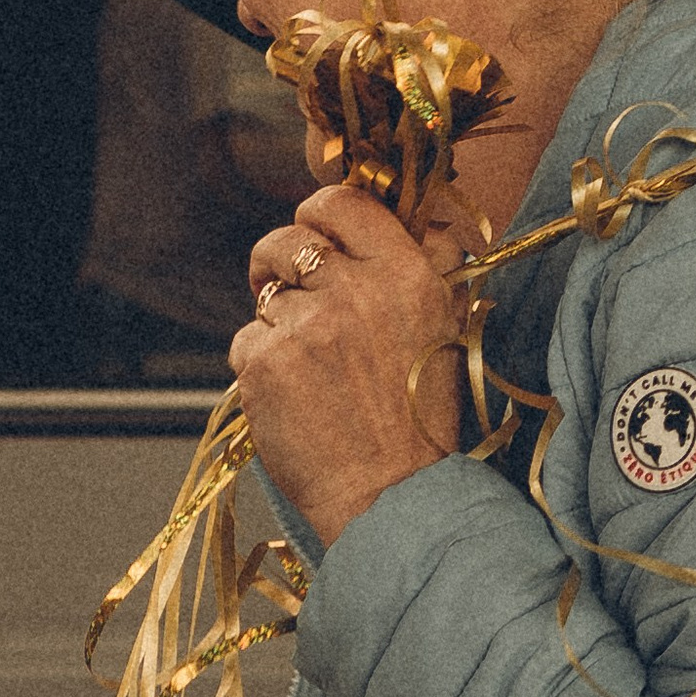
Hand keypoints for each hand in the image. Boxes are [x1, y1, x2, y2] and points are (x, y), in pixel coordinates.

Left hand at [234, 186, 465, 547]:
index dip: (320, 216)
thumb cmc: (423, 415)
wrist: (392, 494)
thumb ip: (433, 262)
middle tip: (292, 294)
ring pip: (264, 293)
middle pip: (287, 238)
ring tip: (306, 360)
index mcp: (407, 274)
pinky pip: (245, 339)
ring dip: (276, 319)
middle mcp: (356, 290)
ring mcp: (306, 325)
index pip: (343, 202)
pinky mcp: (265, 362)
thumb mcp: (450, 325)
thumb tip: (421, 216)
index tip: (319, 240)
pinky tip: (294, 395)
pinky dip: (261, 364)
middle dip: (281, 262)